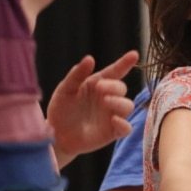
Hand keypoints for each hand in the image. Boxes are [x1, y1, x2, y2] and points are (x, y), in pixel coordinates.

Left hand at [48, 50, 139, 167]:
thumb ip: (76, 75)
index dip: (125, 63)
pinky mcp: (113, 131)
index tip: (134, 54)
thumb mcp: (65, 90)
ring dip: (119, 102)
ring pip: (128, 106)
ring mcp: (112, 115)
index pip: (114, 72)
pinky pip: (126, 127)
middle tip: (100, 88)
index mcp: (98, 85)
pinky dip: (123, 123)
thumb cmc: (61, 110)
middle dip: (114, 86)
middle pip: (122, 88)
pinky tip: (113, 120)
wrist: (56, 136)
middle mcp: (108, 98)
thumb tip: (90, 58)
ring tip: (105, 101)